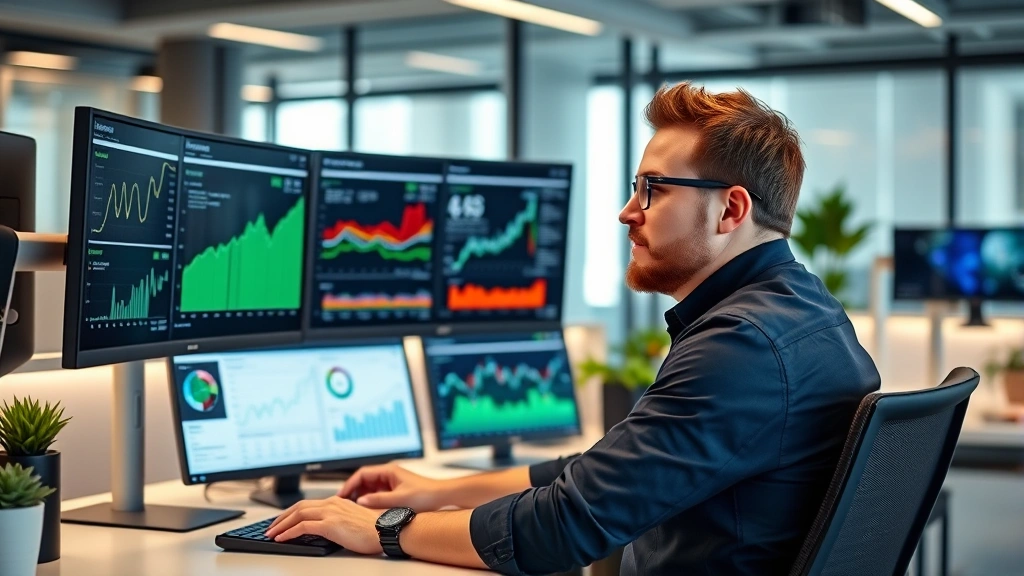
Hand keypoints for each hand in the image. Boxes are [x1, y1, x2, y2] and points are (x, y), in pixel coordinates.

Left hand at [264, 496, 382, 554]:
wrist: (386, 530)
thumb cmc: (375, 529)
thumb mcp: (353, 520)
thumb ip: (339, 519)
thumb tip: (327, 527)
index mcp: (337, 502)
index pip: (308, 504)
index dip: (291, 511)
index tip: (283, 519)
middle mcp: (332, 504)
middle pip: (299, 507)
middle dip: (282, 517)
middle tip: (271, 526)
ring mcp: (330, 513)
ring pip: (297, 515)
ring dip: (281, 524)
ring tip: (271, 533)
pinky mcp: (330, 525)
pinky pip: (302, 527)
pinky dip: (289, 531)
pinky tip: (282, 538)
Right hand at [337, 463, 448, 510]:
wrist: (442, 496)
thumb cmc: (425, 495)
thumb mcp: (399, 499)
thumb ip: (378, 500)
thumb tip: (360, 500)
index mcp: (388, 471)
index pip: (362, 474)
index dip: (350, 484)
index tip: (342, 495)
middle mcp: (389, 474)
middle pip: (364, 480)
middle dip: (353, 491)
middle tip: (343, 503)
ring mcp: (391, 482)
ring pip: (370, 488)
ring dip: (361, 496)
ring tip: (352, 508)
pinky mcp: (395, 490)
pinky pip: (377, 494)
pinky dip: (370, 500)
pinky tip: (366, 510)